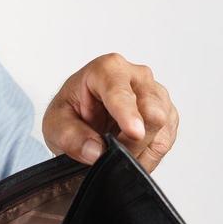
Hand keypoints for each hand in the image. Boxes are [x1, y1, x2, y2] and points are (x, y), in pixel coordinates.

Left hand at [42, 52, 178, 173]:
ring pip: (162, 130)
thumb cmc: (71, 111)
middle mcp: (137, 76)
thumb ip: (71, 137)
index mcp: (107, 69)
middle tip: (110, 153)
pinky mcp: (167, 114)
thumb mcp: (55, 125)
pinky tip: (130, 150)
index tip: (134, 132)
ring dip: (139, 150)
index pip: (122, 92)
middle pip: (151, 113)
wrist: (83, 116)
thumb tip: (96, 151)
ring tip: (116, 150)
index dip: (128, 114)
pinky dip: (148, 154)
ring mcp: (156, 94)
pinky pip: (165, 141)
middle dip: (132, 142)